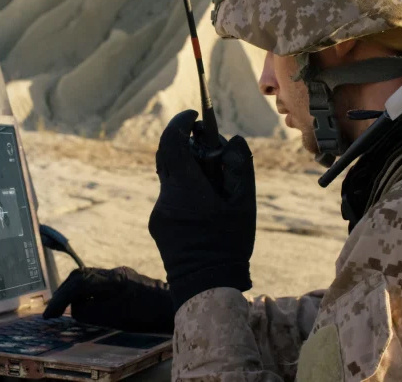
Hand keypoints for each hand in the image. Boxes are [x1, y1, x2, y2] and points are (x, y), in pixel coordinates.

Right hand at [42, 267, 173, 333]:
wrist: (175, 307)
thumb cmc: (148, 314)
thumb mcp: (114, 318)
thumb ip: (91, 311)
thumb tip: (75, 307)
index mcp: (112, 280)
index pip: (78, 283)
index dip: (61, 299)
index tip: (50, 314)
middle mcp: (115, 273)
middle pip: (81, 276)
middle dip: (64, 293)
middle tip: (53, 311)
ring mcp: (121, 275)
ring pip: (89, 279)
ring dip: (74, 293)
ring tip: (65, 310)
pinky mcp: (126, 281)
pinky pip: (99, 284)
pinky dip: (87, 294)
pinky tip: (86, 307)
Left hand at [149, 109, 255, 310]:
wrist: (205, 285)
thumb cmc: (229, 245)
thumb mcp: (244, 204)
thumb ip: (240, 166)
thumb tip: (232, 139)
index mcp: (187, 189)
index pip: (172, 143)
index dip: (180, 123)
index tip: (194, 116)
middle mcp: (166, 197)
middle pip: (168, 157)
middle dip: (186, 144)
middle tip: (208, 146)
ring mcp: (158, 212)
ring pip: (169, 178)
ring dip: (187, 170)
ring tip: (213, 184)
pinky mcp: (156, 224)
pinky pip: (169, 196)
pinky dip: (184, 190)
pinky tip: (204, 207)